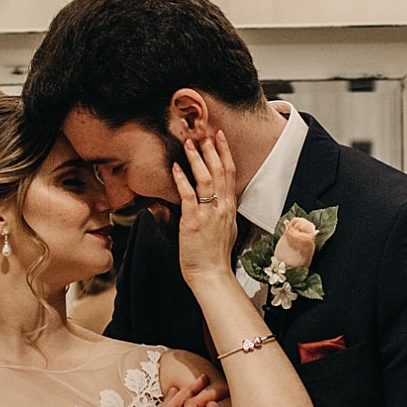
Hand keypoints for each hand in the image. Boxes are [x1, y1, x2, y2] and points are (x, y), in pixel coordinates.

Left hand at [173, 130, 241, 289]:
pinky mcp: (194, 222)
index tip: (220, 137)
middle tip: (206, 131)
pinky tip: (176, 168)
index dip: (225, 153)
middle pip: (221, 171)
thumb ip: (217, 213)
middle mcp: (222, 207)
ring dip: (198, 159)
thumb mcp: (223, 230)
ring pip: (207, 179)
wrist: (212, 274)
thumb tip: (208, 202)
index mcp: (228, 208)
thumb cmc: (215, 256)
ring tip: (190, 142)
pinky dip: (182, 180)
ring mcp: (209, 214)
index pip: (230, 174)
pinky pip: (189, 196)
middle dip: (213, 149)